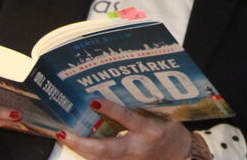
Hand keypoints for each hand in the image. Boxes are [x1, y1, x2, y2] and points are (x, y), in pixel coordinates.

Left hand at [54, 99, 189, 159]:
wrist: (182, 157)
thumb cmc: (172, 134)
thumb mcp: (162, 117)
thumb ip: (141, 109)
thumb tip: (118, 93)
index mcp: (151, 131)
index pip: (128, 119)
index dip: (110, 110)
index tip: (93, 101)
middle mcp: (139, 148)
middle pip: (106, 150)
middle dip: (82, 143)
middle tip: (64, 133)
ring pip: (100, 159)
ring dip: (81, 149)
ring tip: (65, 137)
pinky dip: (90, 155)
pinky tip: (79, 146)